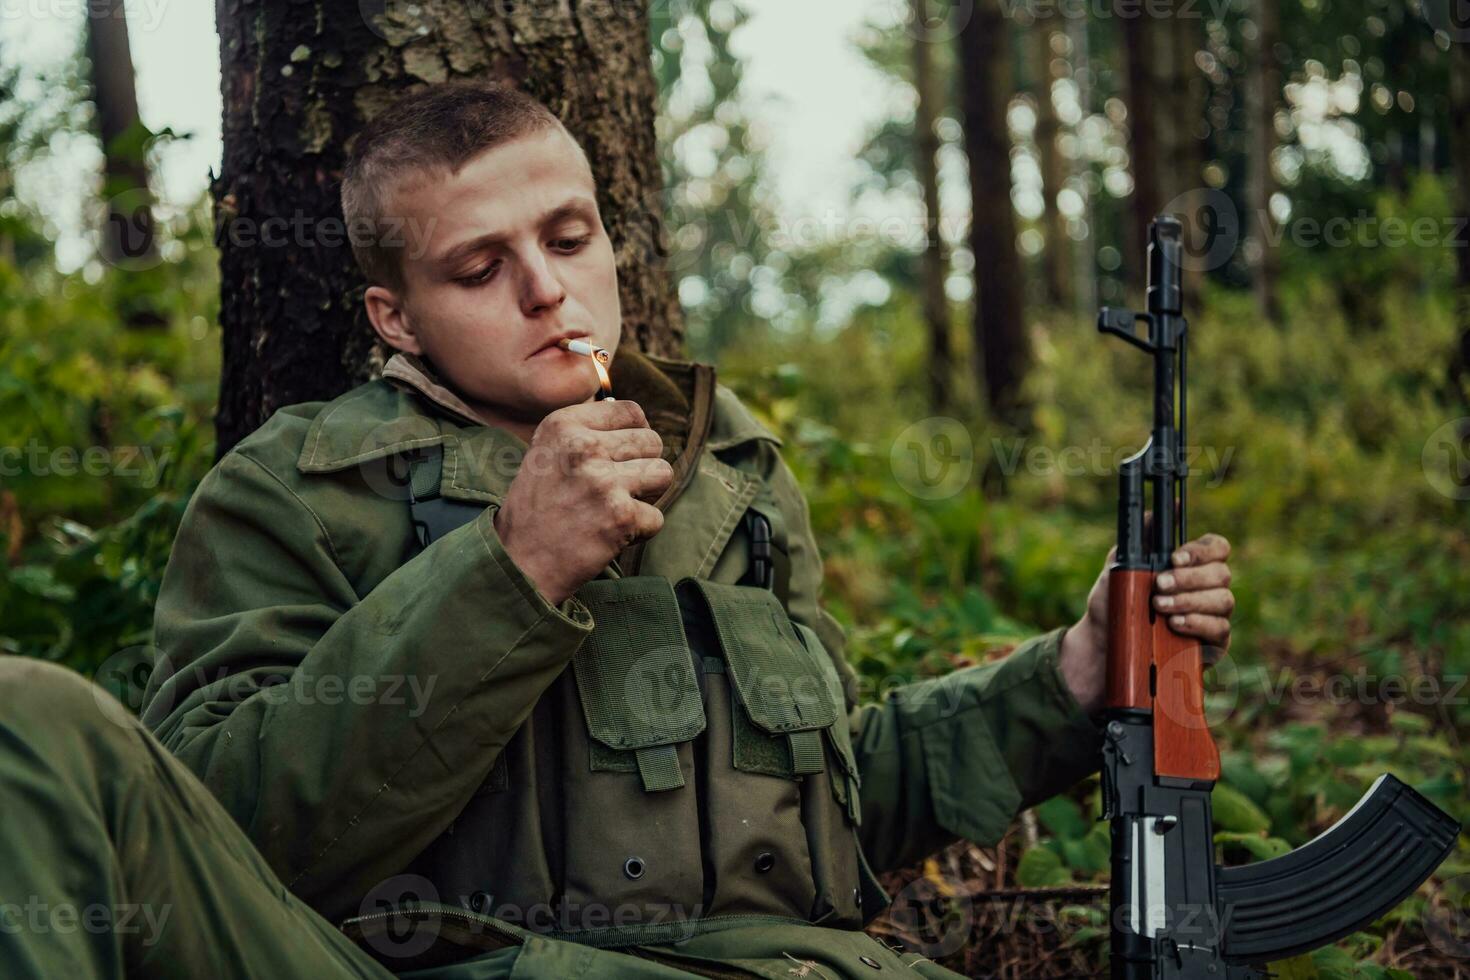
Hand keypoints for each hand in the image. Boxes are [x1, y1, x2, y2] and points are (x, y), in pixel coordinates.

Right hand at [493, 400, 672, 605]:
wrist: (519, 563)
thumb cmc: (537, 509)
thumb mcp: (547, 453)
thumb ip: (586, 432)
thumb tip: (640, 422)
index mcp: (563, 425)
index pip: (631, 411)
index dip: (634, 436)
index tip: (620, 457)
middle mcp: (583, 447)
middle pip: (652, 441)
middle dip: (642, 466)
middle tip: (616, 489)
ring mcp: (603, 482)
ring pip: (663, 473)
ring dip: (648, 495)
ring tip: (618, 507)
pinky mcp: (620, 517)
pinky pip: (657, 517)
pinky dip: (640, 531)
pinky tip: (611, 534)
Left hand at [1059, 519, 1233, 715]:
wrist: (1104, 643)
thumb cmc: (1117, 602)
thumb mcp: (1122, 567)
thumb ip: (1143, 538)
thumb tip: (1164, 508)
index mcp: (1193, 566)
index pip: (1217, 547)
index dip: (1201, 550)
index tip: (1175, 558)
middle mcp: (1209, 588)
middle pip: (1222, 573)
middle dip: (1189, 578)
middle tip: (1159, 585)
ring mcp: (1214, 616)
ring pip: (1223, 600)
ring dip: (1190, 600)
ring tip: (1160, 605)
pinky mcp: (1214, 644)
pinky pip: (1220, 630)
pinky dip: (1197, 623)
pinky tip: (1175, 623)